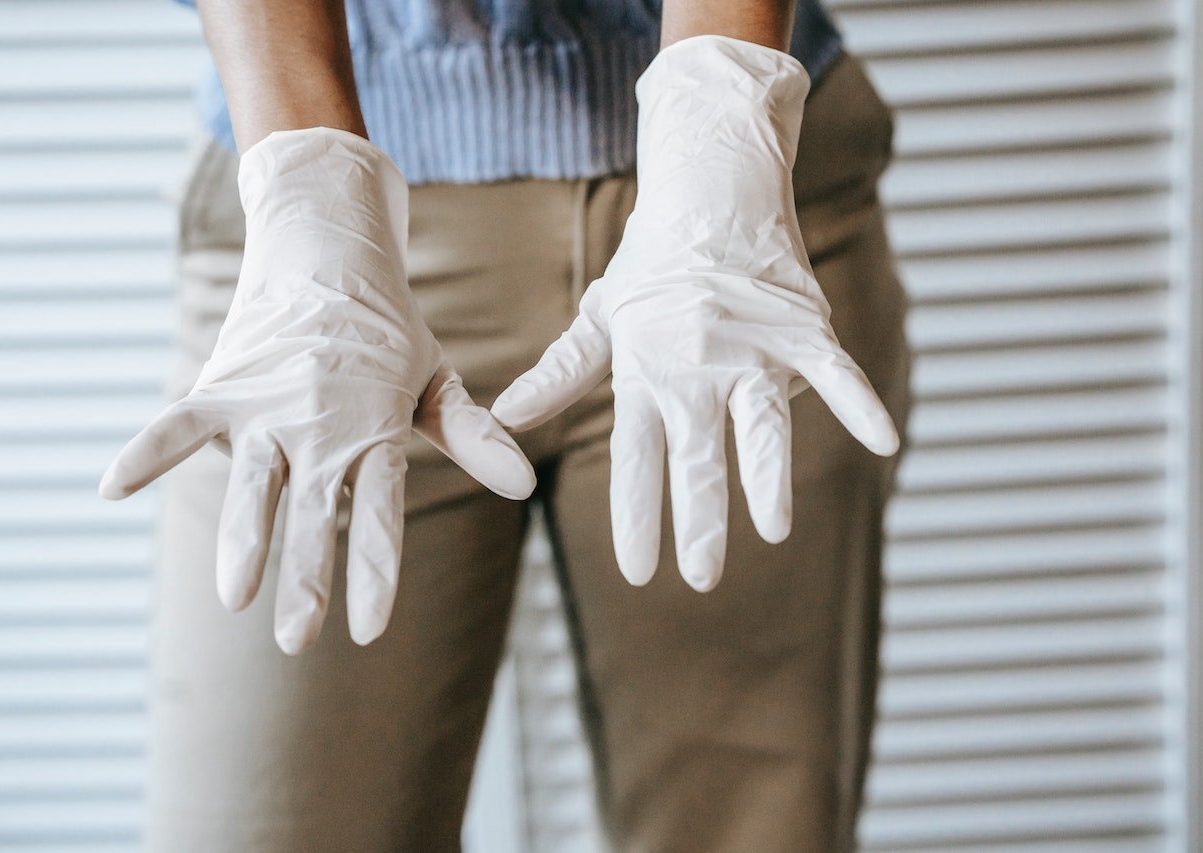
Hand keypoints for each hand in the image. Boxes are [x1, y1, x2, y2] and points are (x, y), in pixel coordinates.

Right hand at [101, 127, 534, 651]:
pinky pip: (180, 422)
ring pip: (253, 482)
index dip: (376, 570)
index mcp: (377, 430)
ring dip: (244, 536)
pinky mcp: (225, 385)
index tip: (370, 630)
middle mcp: (322, 426)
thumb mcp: (435, 382)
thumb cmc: (388, 332)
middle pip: (314, 511)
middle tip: (298, 640)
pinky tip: (112, 488)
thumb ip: (472, 436)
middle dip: (306, 576)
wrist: (329, 250)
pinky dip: (148, 450)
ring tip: (234, 595)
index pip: (381, 513)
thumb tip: (527, 487)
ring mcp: (269, 406)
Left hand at [492, 36, 896, 591]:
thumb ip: (560, 374)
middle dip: (699, 520)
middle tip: (701, 578)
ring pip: (762, 424)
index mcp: (645, 371)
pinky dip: (860, 403)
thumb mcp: (602, 317)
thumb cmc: (653, 262)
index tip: (639, 570)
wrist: (712, 189)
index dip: (638, 516)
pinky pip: (837, 371)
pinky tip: (884, 442)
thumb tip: (505, 416)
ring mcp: (754, 348)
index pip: (638, 457)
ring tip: (773, 531)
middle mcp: (698, 366)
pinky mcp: (803, 327)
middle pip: (699, 455)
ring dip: (767, 478)